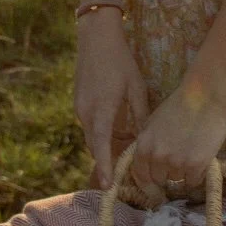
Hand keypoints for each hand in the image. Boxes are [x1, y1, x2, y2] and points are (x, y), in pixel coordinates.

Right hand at [73, 14, 149, 188]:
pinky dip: (101, 132)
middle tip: (121, 178)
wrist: (95, 38)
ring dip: (105, 145)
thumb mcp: (136, 87)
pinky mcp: (79, 103)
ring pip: (93, 136)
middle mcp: (86, 112)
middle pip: (96, 145)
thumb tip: (146, 137)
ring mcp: (80, 108)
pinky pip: (90, 125)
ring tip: (122, 155)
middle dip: (107, 161)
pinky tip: (116, 131)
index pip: (101, 146)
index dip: (104, 167)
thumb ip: (140, 114)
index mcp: (101, 110)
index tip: (107, 187)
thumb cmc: (120, 61)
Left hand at [129, 79, 225, 195]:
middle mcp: (157, 157)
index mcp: (143, 147)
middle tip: (177, 164)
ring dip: (183, 173)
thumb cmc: (178, 106)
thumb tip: (146, 162)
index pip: (141, 175)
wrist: (203, 98)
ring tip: (190, 157)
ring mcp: (177, 163)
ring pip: (177, 181)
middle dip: (166, 175)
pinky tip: (200, 162)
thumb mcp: (152, 123)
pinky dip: (196, 175)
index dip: (148, 182)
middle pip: (159, 180)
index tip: (154, 185)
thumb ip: (147, 144)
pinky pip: (193, 181)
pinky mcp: (196, 165)